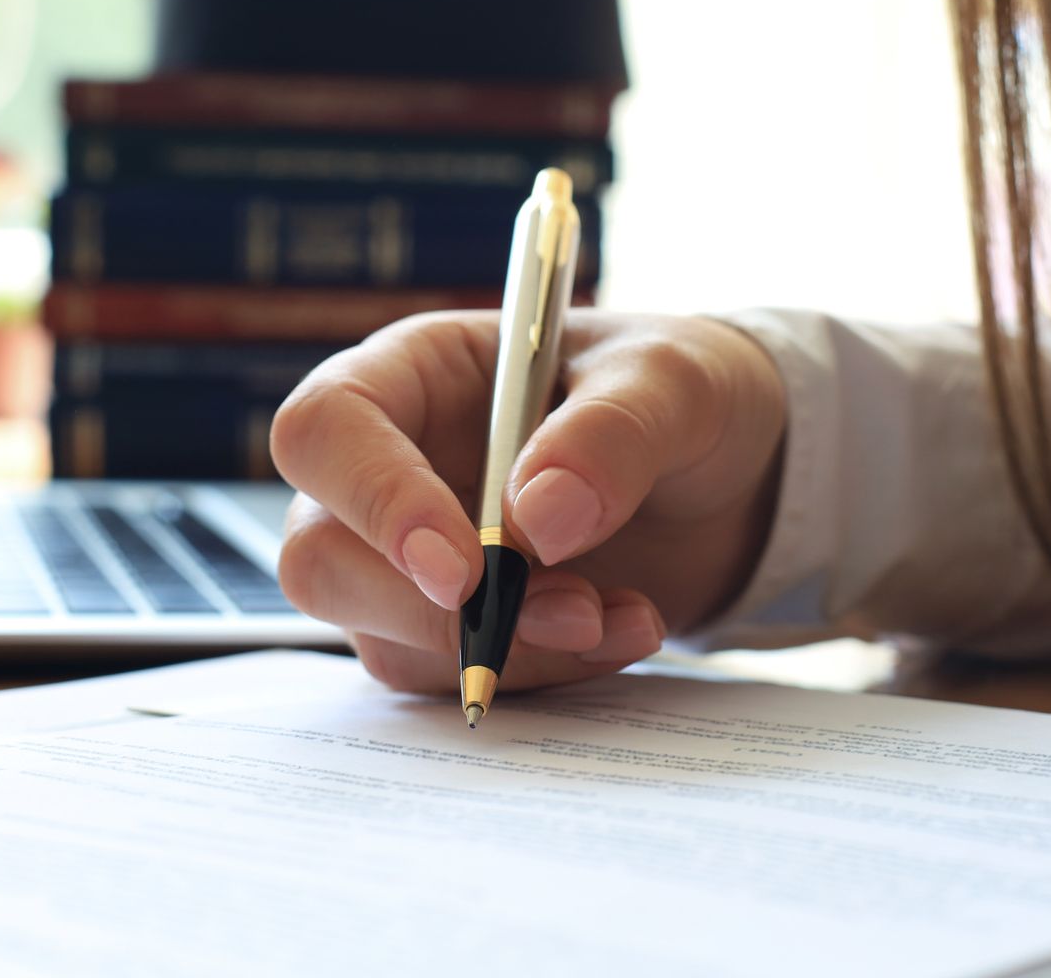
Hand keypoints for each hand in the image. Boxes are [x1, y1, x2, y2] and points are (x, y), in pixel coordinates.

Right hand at [269, 309, 785, 693]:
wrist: (731, 475)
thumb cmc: (680, 392)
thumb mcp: (675, 382)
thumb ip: (612, 435)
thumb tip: (535, 521)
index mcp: (413, 372)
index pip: (326, 430)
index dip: (371, 500)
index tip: (464, 568)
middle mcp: (388, 465)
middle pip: (320, 556)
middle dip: (433, 610)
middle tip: (566, 610)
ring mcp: (407, 557)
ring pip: (385, 637)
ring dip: (509, 650)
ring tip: (627, 616)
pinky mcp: (450, 626)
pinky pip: (455, 678)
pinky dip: (545, 672)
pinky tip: (627, 629)